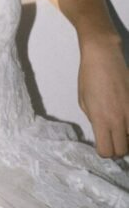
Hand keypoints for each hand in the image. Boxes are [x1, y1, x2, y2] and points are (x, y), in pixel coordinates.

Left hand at [78, 37, 128, 158]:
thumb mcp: (83, 101)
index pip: (106, 151)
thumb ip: (94, 120)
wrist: (103, 56)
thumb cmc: (88, 76)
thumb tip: (103, 130)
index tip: (103, 143)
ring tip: (122, 130)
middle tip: (114, 139)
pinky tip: (126, 119)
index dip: (104, 151)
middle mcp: (118, 120)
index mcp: (100, 120)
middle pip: (123, 150)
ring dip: (128, 138)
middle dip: (117, 148)